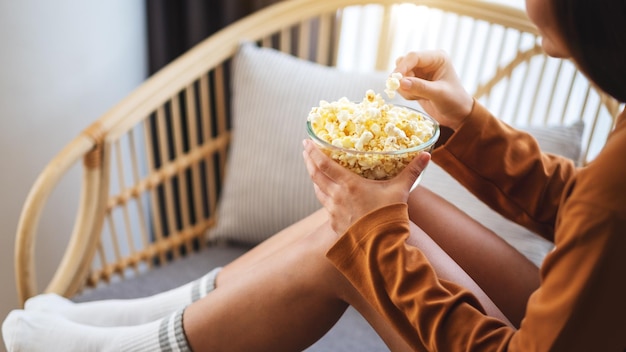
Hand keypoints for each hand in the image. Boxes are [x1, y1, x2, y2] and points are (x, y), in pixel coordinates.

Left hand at [302, 139, 430, 235]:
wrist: (381, 248)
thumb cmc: (389, 217)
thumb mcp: (401, 191)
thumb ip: (412, 172)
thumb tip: (426, 155)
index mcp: (349, 185)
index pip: (323, 164)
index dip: (313, 151)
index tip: (307, 141)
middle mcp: (337, 197)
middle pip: (315, 175)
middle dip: (309, 160)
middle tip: (306, 149)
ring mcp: (334, 212)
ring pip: (317, 190)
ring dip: (314, 177)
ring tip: (313, 169)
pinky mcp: (335, 224)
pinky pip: (324, 205)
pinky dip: (322, 195)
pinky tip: (326, 194)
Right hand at [394, 50, 473, 129]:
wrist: (457, 115)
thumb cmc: (455, 101)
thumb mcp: (439, 94)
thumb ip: (420, 87)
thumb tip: (400, 83)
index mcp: (437, 58)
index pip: (414, 57)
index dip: (402, 67)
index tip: (394, 80)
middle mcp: (427, 62)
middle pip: (403, 64)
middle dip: (402, 79)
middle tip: (407, 92)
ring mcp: (420, 72)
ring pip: (400, 75)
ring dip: (404, 88)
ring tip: (419, 97)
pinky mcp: (415, 82)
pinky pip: (401, 85)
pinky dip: (406, 93)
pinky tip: (418, 98)